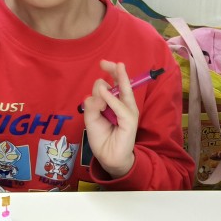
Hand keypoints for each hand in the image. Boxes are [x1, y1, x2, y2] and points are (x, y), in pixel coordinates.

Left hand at [81, 59, 136, 177]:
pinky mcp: (130, 121)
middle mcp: (124, 105)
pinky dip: (111, 100)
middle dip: (115, 71)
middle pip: (122, 84)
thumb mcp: (91, 119)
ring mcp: (128, 112)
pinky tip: (104, 95)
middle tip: (105, 63)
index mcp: (115, 103)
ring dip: (111, 85)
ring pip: (122, 92)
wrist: (108, 157)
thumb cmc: (102, 138)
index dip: (111, 73)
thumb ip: (92, 106)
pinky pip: (120, 108)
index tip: (103, 63)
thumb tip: (97, 95)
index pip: (114, 84)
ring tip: (102, 81)